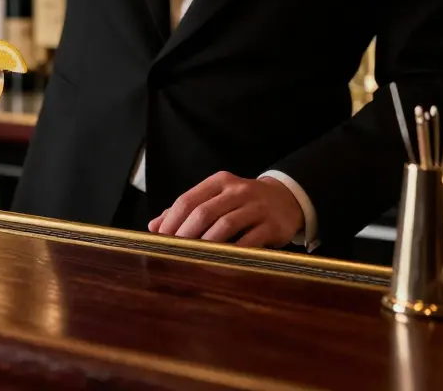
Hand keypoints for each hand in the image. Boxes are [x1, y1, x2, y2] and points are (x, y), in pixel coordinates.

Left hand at [148, 172, 303, 247]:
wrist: (288, 199)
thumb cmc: (243, 201)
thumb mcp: (217, 197)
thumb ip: (187, 209)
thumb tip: (154, 226)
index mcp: (219, 182)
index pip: (188, 199)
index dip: (171, 220)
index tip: (160, 237)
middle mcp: (238, 190)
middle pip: (204, 212)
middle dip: (185, 234)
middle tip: (173, 250)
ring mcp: (257, 207)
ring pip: (225, 225)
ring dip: (206, 243)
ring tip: (193, 257)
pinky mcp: (273, 225)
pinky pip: (250, 241)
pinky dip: (233, 252)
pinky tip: (221, 261)